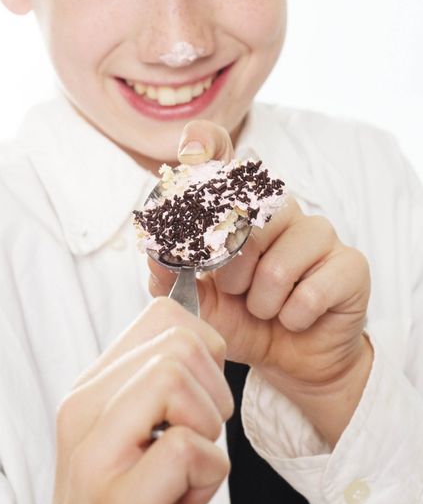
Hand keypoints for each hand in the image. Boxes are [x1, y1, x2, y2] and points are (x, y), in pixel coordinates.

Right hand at [18, 299, 231, 503]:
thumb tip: (205, 341)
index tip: (201, 398)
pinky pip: (189, 446)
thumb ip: (162, 394)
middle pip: (179, 339)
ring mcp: (96, 451)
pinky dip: (211, 473)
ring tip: (191, 471)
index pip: (162, 315)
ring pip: (177, 376)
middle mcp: (85, 408)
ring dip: (210, 426)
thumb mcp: (139, 445)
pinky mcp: (118, 499)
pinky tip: (187, 501)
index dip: (204, 348)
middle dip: (215, 388)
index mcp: (92, 391)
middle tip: (202, 439)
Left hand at [149, 120, 372, 446]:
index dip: (206, 145)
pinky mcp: (350, 263)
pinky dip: (293, 317)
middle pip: (248, 221)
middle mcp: (280, 208)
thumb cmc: (241, 318)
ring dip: (262, 301)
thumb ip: (168, 275)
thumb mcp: (194, 301)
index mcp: (239, 207)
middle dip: (231, 271)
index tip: (190, 154)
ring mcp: (319, 231)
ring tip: (265, 307)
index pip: (223, 154)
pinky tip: (296, 317)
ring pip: (278, 267)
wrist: (289, 359)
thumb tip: (153, 248)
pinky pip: (311, 294)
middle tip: (235, 290)